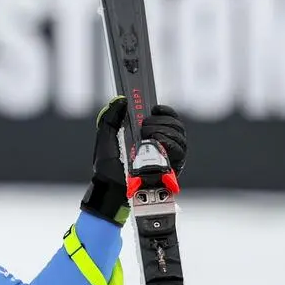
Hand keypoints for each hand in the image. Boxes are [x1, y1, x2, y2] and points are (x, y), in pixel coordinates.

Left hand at [81, 97, 187, 225]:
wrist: (110, 185)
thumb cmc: (108, 164)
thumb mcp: (106, 136)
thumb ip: (111, 117)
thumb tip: (121, 99)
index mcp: (150, 136)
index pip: (168, 119)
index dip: (165, 111)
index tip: (155, 108)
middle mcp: (164, 145)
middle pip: (176, 125)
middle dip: (160, 121)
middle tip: (144, 127)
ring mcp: (170, 156)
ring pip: (179, 135)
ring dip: (163, 130)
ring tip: (146, 136)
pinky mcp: (173, 168)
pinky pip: (179, 149)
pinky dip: (168, 142)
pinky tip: (155, 142)